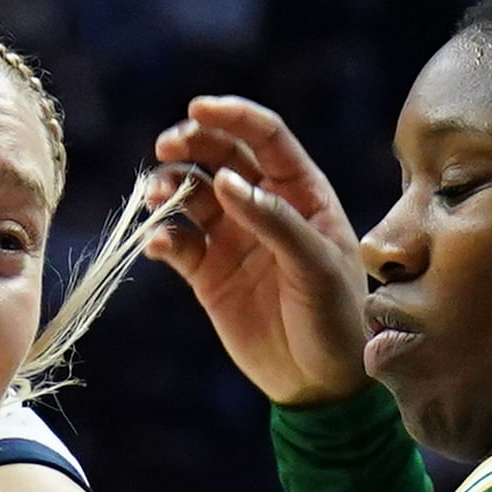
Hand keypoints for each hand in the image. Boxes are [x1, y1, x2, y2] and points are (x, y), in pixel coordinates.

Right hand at [140, 97, 371, 406]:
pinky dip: (161, 237)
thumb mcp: (316, 264)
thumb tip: (226, 181)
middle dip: (190, 144)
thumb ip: (273, 219)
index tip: (197, 110)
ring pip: (190, 194)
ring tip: (155, 197)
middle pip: (220, 156)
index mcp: (301, 192)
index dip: (232, 117)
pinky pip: (177, 243)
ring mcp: (232, 237)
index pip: (265, 138)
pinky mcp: (208, 273)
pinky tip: (158, 244)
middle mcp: (263, 206)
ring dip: (168, 187)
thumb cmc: (336, 316)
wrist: (322, 381)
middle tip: (166, 148)